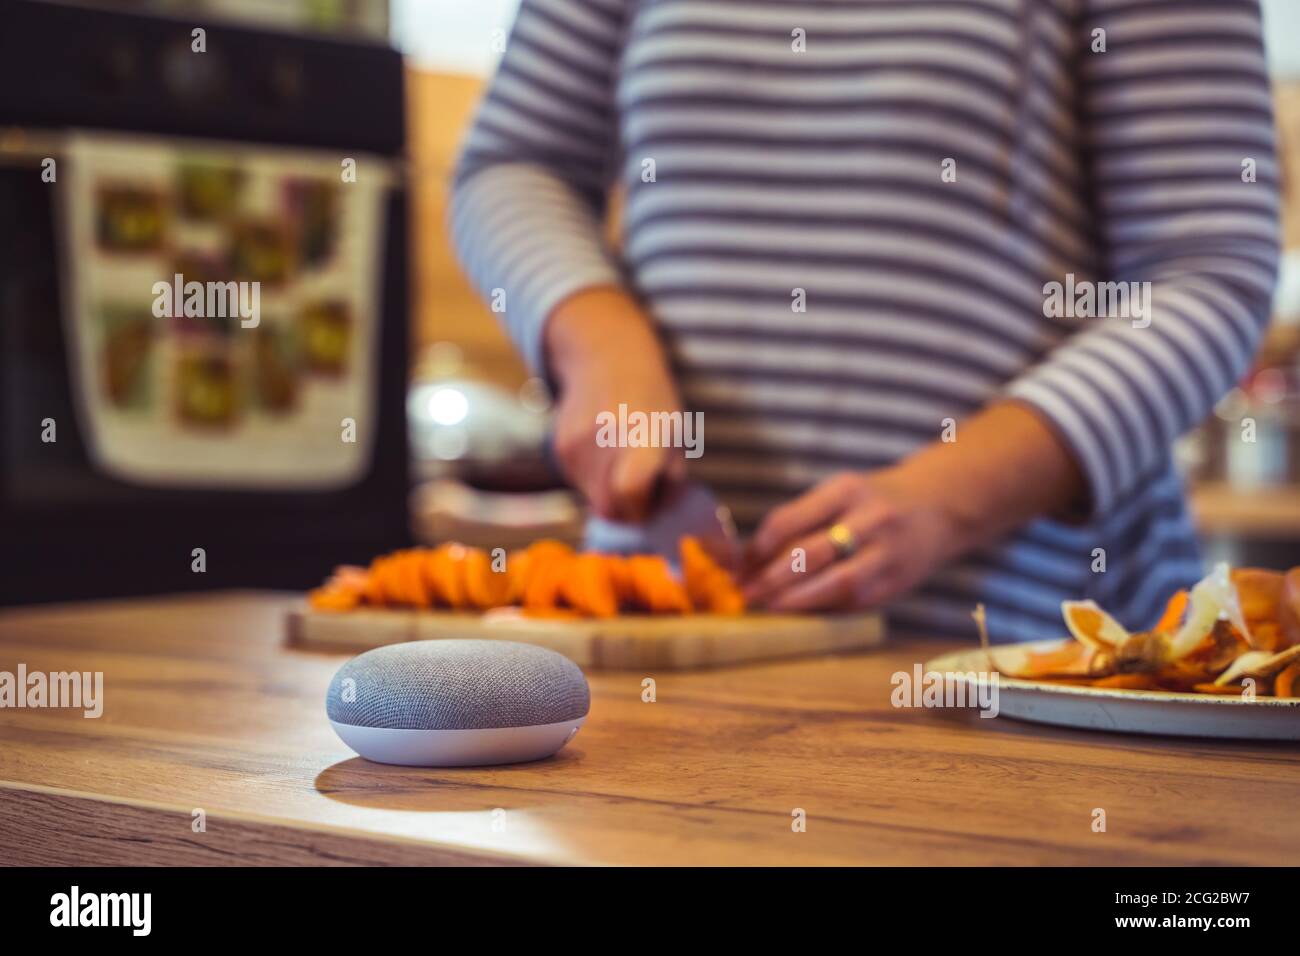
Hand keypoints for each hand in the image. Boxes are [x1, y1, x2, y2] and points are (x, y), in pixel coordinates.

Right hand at [545, 287, 685, 521]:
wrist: (608, 359)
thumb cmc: (653, 403)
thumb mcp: (676, 436)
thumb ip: (670, 481)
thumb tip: (655, 520)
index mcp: (642, 435)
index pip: (630, 490)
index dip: (641, 509)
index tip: (651, 503)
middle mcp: (604, 439)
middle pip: (608, 508)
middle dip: (626, 510)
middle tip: (640, 492)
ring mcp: (576, 444)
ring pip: (592, 498)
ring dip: (610, 492)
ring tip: (621, 459)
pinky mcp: (559, 448)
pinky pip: (579, 482)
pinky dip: (594, 478)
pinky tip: (604, 450)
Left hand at [740, 465, 964, 612]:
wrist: (941, 506)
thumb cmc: (874, 501)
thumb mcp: (840, 494)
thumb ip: (801, 520)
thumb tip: (749, 558)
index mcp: (846, 490)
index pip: (789, 520)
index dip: (758, 548)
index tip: (738, 566)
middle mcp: (870, 518)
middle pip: (810, 553)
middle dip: (772, 579)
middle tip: (746, 594)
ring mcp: (889, 551)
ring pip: (837, 583)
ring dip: (798, 600)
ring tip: (770, 607)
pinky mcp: (899, 581)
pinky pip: (856, 600)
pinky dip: (825, 608)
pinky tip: (803, 613)